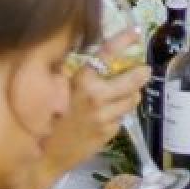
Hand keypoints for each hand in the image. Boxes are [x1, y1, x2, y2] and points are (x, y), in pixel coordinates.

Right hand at [44, 37, 151, 173]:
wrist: (44, 156)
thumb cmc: (46, 118)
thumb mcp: (56, 89)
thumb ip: (74, 72)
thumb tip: (92, 56)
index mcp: (82, 81)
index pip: (108, 54)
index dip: (124, 40)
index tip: (136, 31)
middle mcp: (97, 97)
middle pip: (132, 81)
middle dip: (142, 73)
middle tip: (144, 70)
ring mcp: (105, 117)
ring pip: (131, 100)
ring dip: (131, 94)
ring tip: (125, 93)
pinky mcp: (108, 134)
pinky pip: (122, 118)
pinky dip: (119, 113)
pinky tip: (108, 114)